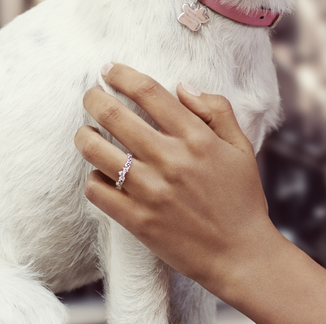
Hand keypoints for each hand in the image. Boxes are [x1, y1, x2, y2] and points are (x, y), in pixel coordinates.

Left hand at [74, 63, 277, 293]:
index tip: (109, 70)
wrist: (240, 254)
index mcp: (196, 138)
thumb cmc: (242, 198)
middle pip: (114, 115)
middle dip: (93, 98)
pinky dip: (93, 177)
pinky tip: (101, 173)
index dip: (122, 75)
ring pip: (96, 151)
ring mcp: (150, 191)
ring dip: (84, 135)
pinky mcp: (137, 220)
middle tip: (89, 95)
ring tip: (85, 132)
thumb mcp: (241, 147)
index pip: (149, 92)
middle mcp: (170, 160)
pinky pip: (97, 190)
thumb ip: (217, 110)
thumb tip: (182, 87)